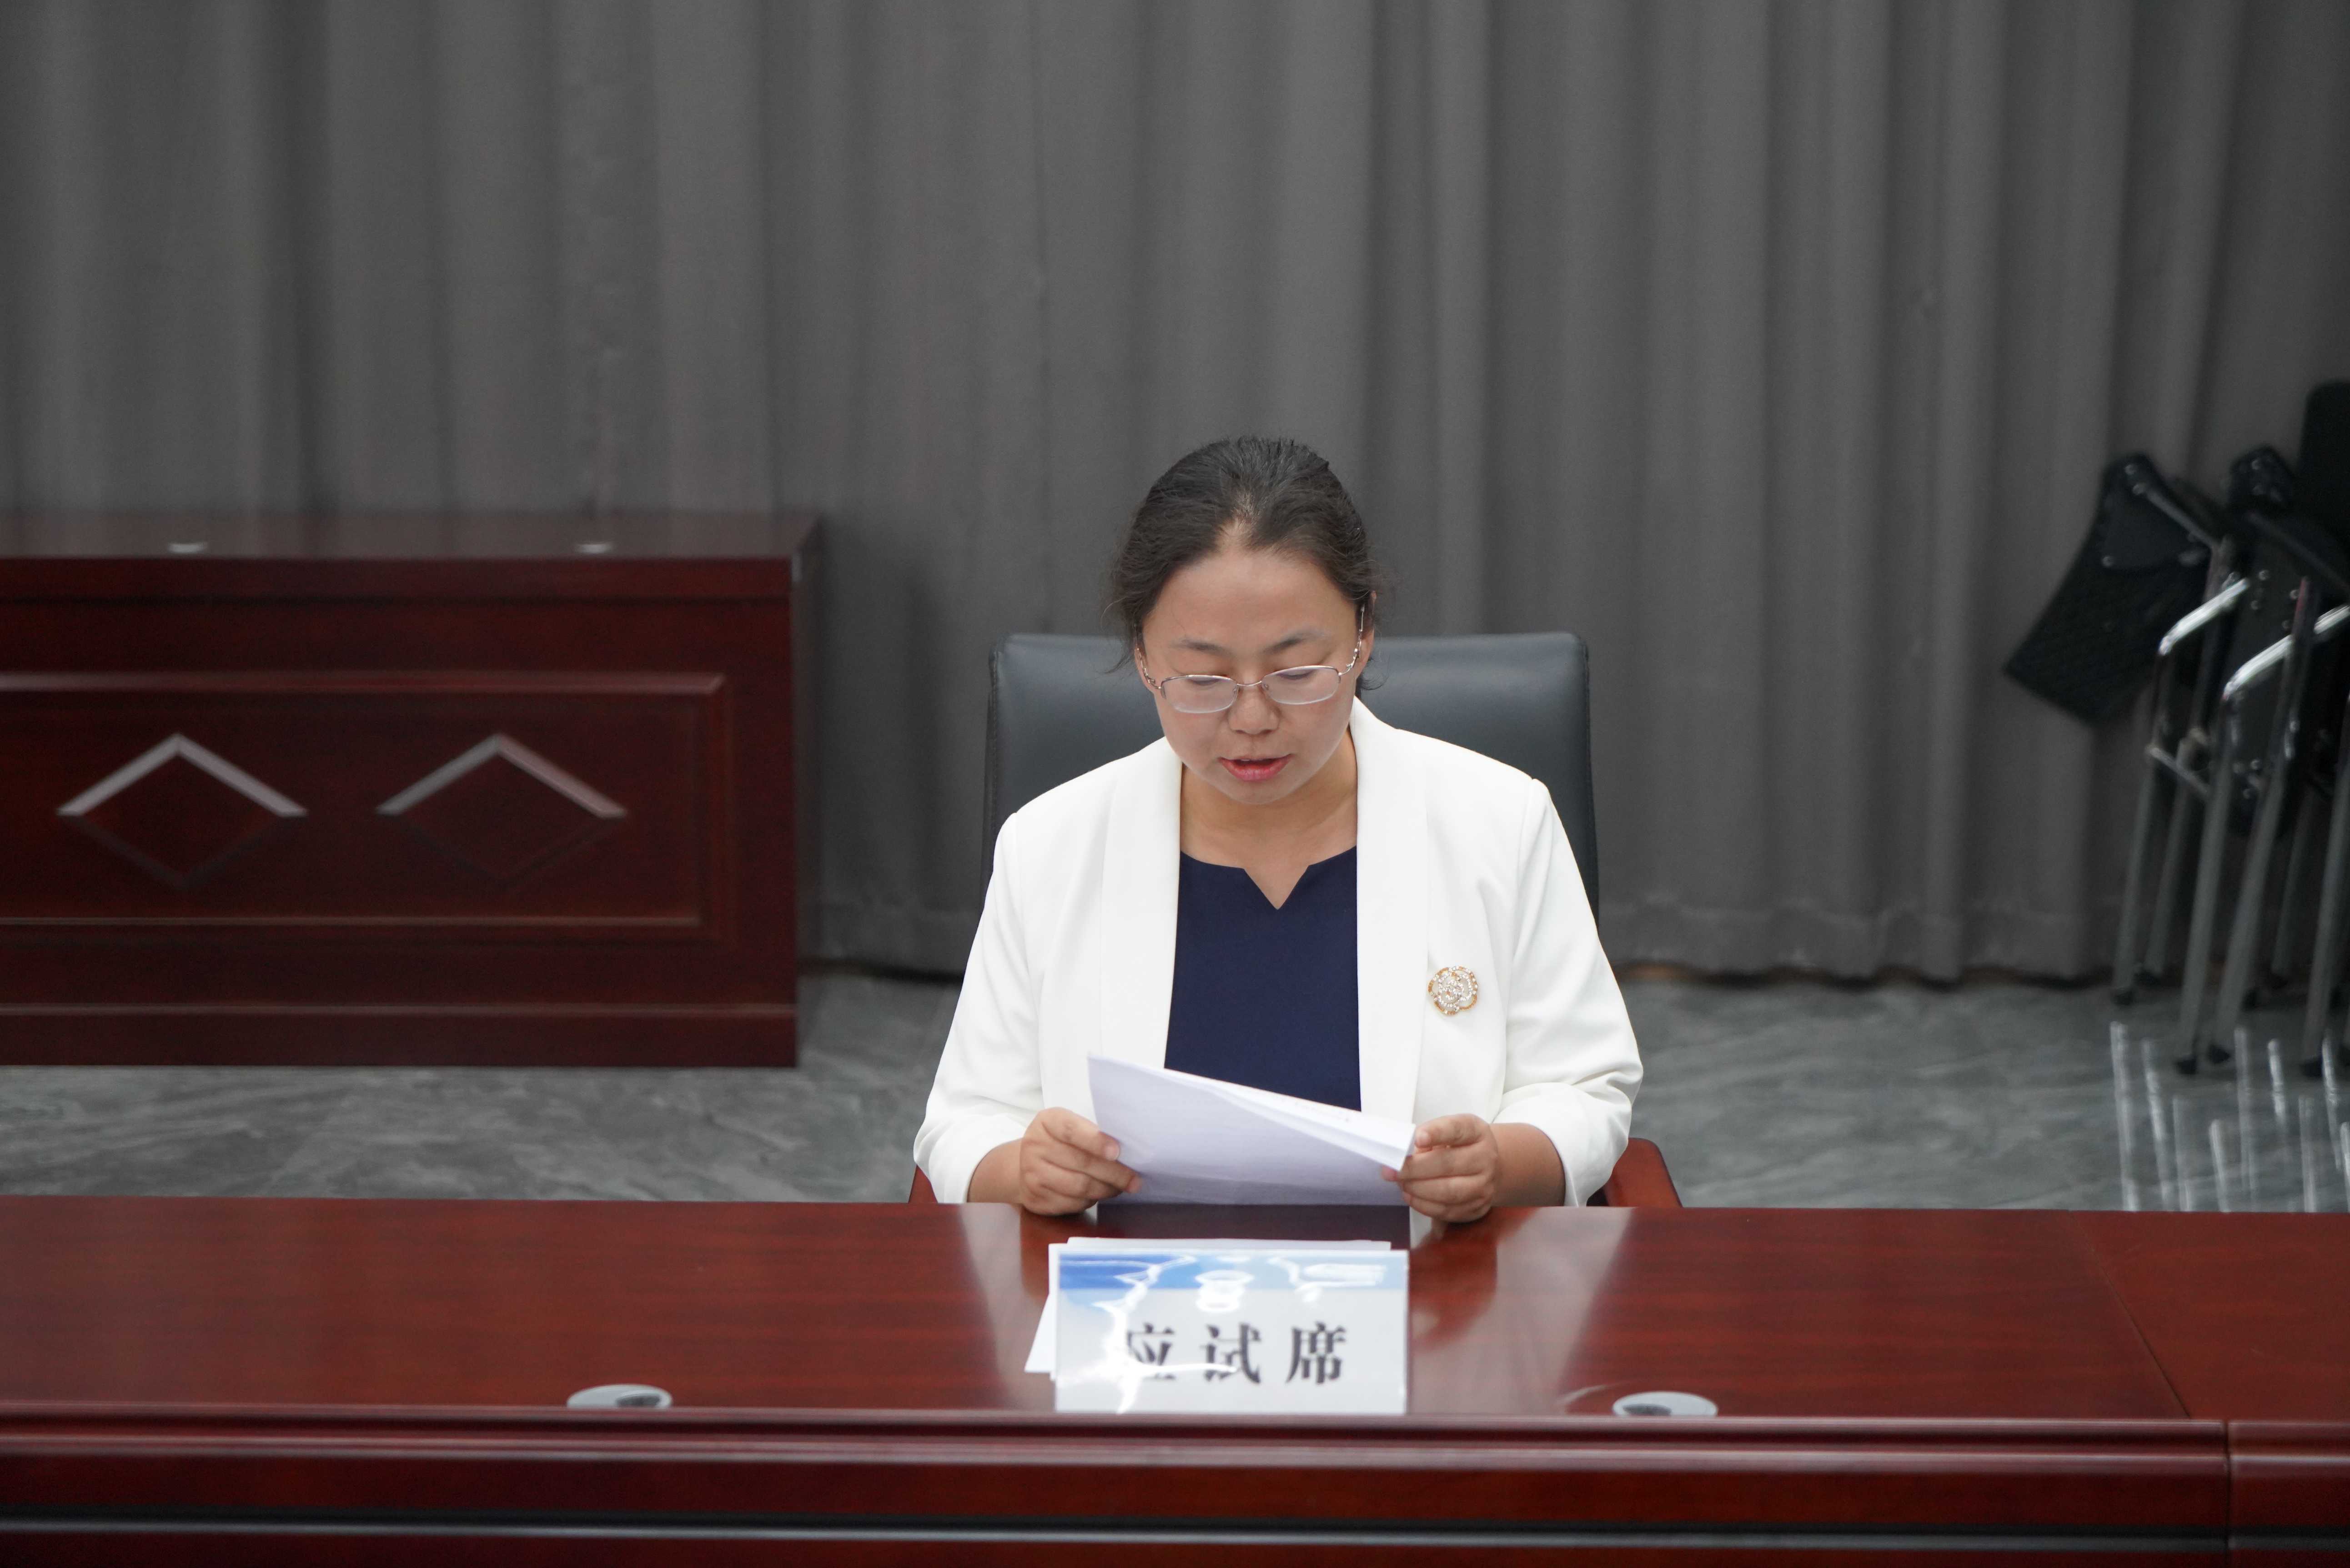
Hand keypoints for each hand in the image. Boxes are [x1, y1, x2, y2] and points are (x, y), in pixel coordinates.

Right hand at [1001, 1108, 1139, 1214]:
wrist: (1023, 1165)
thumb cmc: (1058, 1143)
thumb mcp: (1070, 1127)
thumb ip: (1092, 1134)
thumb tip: (1127, 1152)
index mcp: (1047, 1122)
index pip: (1072, 1130)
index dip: (1096, 1141)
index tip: (1117, 1151)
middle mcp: (1035, 1146)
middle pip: (1081, 1162)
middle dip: (1113, 1172)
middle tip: (1133, 1179)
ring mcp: (1032, 1174)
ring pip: (1079, 1186)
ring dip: (1106, 1189)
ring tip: (1121, 1187)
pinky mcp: (1036, 1199)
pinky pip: (1072, 1203)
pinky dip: (1091, 1200)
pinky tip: (1100, 1194)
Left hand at [1383, 1113, 1503, 1221]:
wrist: (1488, 1167)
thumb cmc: (1459, 1146)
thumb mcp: (1447, 1132)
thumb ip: (1426, 1138)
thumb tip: (1400, 1152)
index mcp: (1476, 1132)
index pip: (1457, 1129)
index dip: (1436, 1133)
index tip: (1418, 1138)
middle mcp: (1485, 1158)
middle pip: (1448, 1164)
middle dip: (1414, 1169)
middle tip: (1392, 1170)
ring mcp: (1485, 1185)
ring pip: (1448, 1192)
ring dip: (1418, 1189)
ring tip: (1401, 1183)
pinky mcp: (1477, 1207)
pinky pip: (1447, 1211)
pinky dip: (1424, 1205)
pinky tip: (1411, 1196)